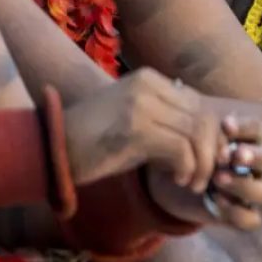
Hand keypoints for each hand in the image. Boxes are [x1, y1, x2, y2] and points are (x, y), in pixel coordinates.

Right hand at [65, 69, 220, 191]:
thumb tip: (211, 137)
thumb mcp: (136, 120)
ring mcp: (141, 105)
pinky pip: (181, 148)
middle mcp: (149, 85)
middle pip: (204, 117)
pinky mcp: (135, 129)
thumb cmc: (95, 141)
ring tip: (193, 182)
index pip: (200, 104)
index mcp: (151, 79)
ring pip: (197, 133)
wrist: (49, 149)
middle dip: (212, 151)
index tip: (210, 160)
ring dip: (201, 164)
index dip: (212, 135)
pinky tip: (178, 180)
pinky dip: (187, 168)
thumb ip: (168, 119)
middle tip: (206, 176)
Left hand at [147, 116, 261, 229]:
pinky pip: (252, 220)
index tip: (225, 125)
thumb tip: (219, 127)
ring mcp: (252, 192)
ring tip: (218, 179)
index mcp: (248, 142)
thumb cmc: (188, 153)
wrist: (172, 182)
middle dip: (256, 157)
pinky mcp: (241, 215)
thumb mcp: (192, 139)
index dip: (246, 127)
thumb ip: (205, 133)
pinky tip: (216, 201)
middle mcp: (257, 167)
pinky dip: (237, 212)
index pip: (259, 130)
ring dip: (245, 185)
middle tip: (234, 156)